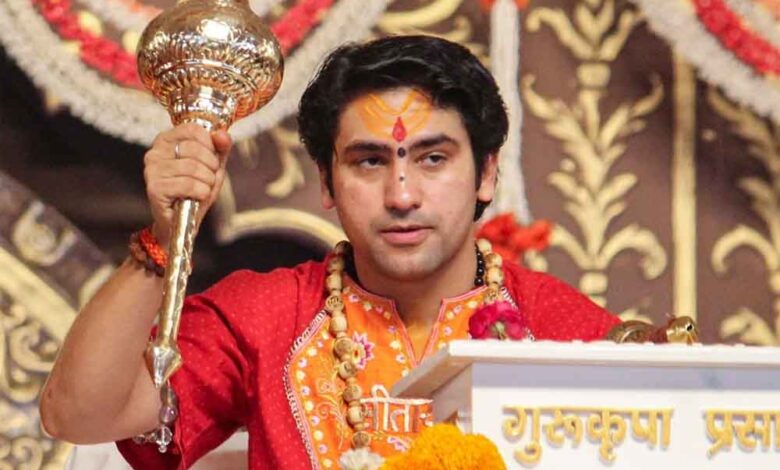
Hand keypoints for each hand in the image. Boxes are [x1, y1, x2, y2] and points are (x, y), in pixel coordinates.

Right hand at [143, 123, 232, 247]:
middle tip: (208, 179)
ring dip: (207, 181)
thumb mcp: (213, 166)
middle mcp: (154, 152)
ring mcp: (152, 170)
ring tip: (202, 189)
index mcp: (166, 140)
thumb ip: (220, 148)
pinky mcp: (154, 188)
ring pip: (193, 167)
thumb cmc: (196, 190)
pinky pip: (188, 184)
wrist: (183, 221)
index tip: (211, 160)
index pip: (193, 129)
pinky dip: (201, 192)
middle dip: (211, 166)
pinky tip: (197, 197)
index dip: (210, 145)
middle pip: (194, 148)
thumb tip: (222, 134)